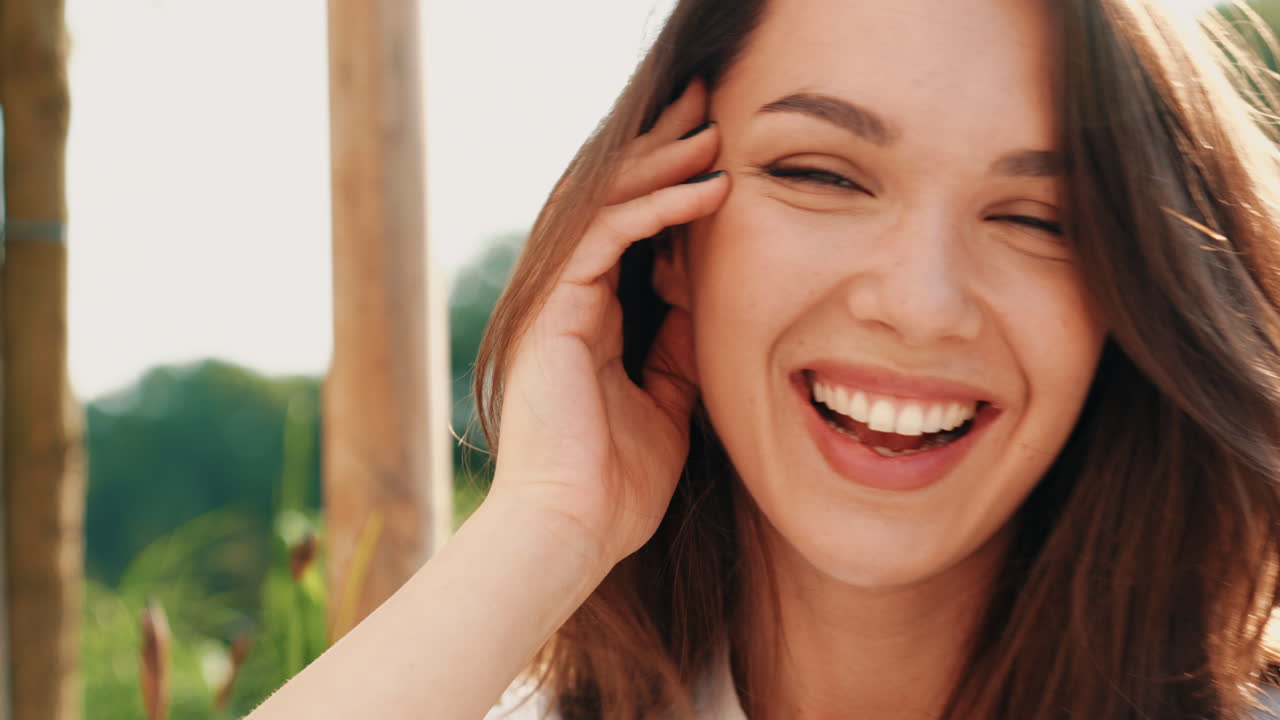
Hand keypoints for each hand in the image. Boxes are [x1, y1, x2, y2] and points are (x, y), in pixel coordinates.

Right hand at [486, 79, 728, 572]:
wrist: (573, 530)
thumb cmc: (616, 484)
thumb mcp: (667, 402)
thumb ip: (677, 348)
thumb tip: (704, 300)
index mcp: (590, 320)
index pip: (629, 233)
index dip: (668, 188)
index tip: (718, 157)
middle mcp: (567, 299)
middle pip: (612, 201)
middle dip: (659, 151)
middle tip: (705, 107)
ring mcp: (556, 301)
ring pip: (604, 204)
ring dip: (660, 163)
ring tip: (711, 129)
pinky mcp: (554, 308)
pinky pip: (607, 235)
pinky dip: (657, 207)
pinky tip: (705, 188)